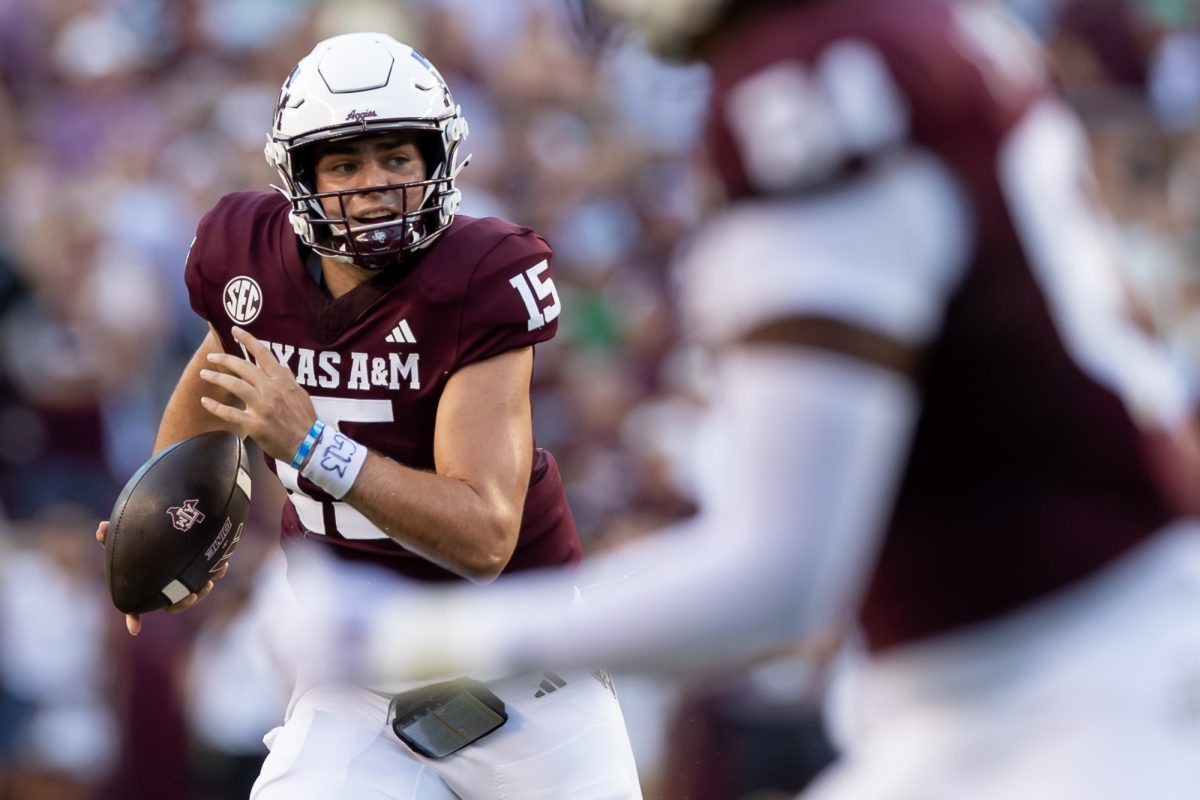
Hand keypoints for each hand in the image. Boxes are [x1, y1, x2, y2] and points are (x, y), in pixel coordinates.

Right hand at [96, 520, 226, 635]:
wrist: (170, 527)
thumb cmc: (142, 538)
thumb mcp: (125, 538)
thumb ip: (111, 535)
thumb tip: (101, 527)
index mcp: (145, 586)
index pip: (134, 607)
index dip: (133, 618)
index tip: (134, 629)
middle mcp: (163, 588)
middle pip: (172, 605)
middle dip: (182, 603)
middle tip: (191, 596)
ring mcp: (181, 581)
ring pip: (192, 595)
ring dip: (201, 593)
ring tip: (208, 584)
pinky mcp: (198, 571)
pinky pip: (209, 576)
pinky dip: (216, 573)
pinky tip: (222, 565)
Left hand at [198, 326, 316, 463]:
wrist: (308, 444)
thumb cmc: (304, 420)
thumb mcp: (300, 393)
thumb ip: (287, 379)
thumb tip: (279, 366)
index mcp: (282, 381)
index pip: (263, 354)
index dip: (248, 340)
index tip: (235, 330)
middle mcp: (271, 390)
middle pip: (243, 367)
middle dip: (225, 359)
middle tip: (212, 357)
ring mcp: (262, 406)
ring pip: (235, 385)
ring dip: (217, 378)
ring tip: (204, 374)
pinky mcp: (254, 423)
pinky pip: (230, 412)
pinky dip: (215, 406)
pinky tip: (205, 401)